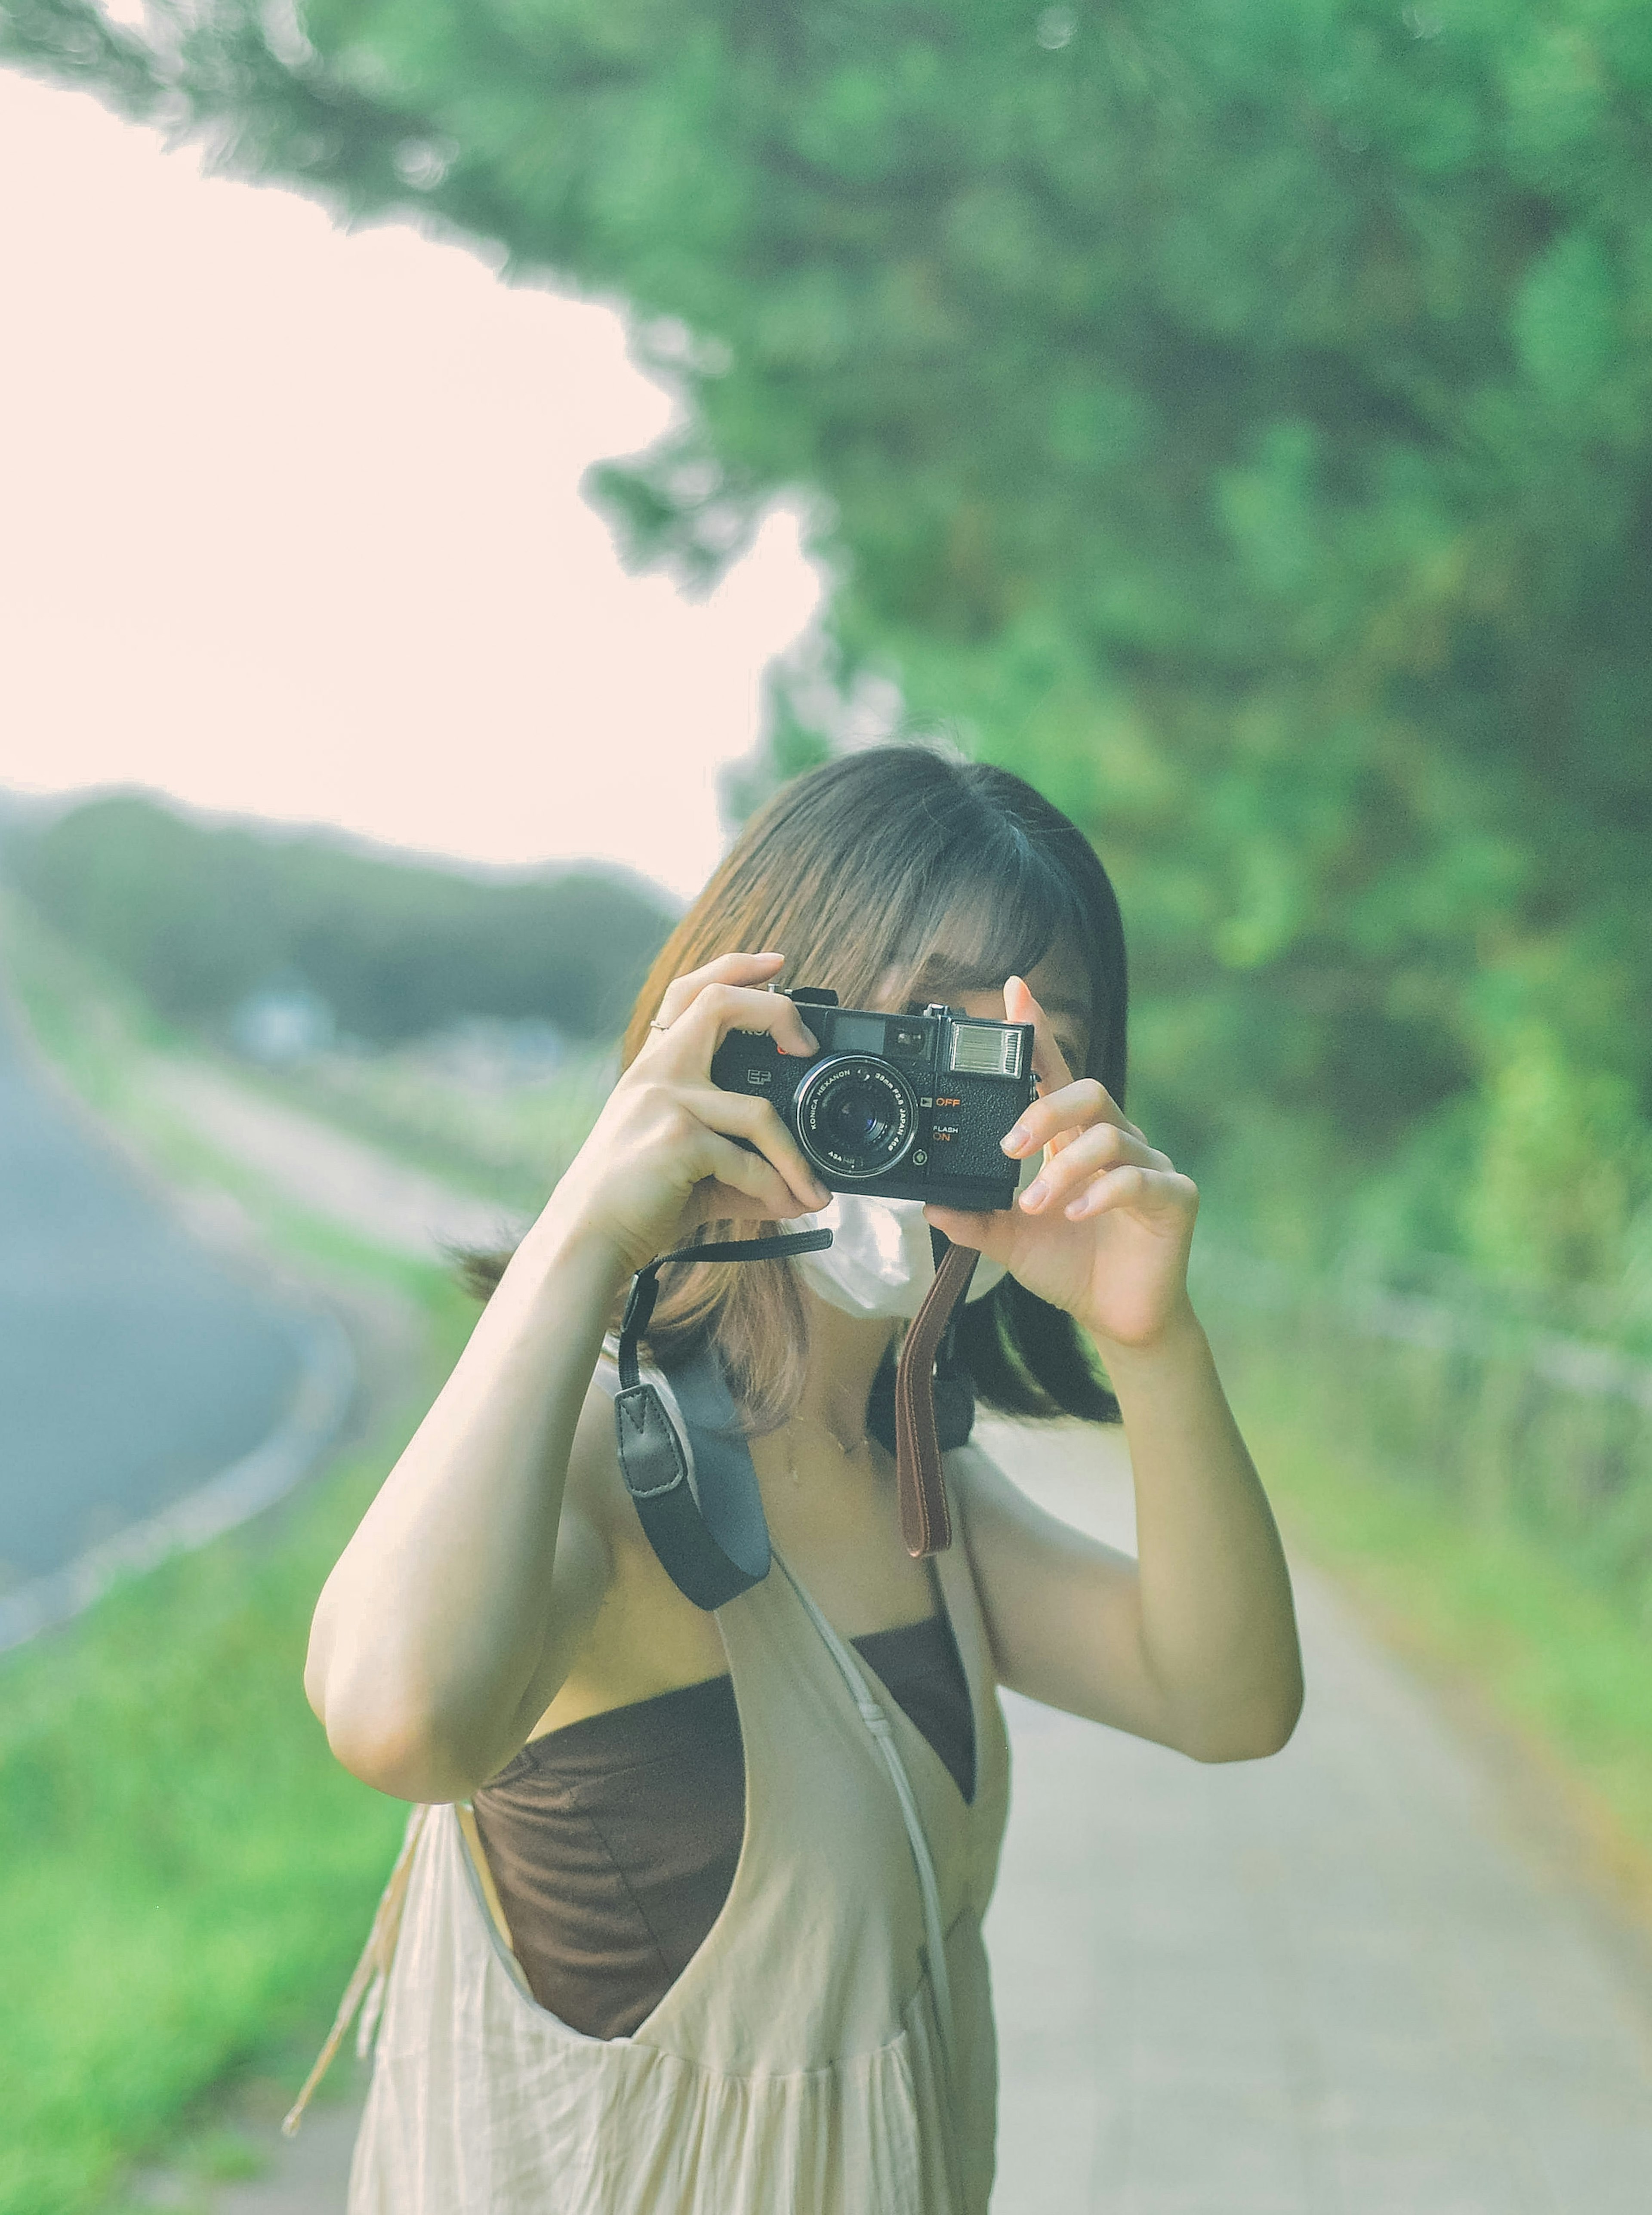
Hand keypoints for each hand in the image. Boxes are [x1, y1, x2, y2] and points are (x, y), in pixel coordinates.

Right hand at [552, 952, 830, 1272]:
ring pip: (759, 1113)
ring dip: (796, 1159)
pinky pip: (748, 1163)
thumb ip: (744, 1166)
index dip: (736, 968)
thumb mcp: (694, 1171)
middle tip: (807, 1045)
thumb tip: (803, 1190)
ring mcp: (665, 1102)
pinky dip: (775, 1190)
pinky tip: (787, 1210)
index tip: (777, 963)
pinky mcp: (676, 1140)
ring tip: (814, 1193)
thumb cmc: (635, 1201)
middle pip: (719, 1002)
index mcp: (657, 1067)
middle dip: (776, 1010)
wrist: (587, 1239)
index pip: (692, 992)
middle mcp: (657, 1073)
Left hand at [925, 976, 1199, 1351]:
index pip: (1056, 1072)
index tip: (1014, 992)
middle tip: (1009, 1148)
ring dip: (1064, 1168)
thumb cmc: (1072, 1268)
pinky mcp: (1174, 1197)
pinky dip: (1101, 1193)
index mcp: (1075, 1139)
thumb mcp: (1012, 1242)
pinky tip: (1075, 1214)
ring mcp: (1149, 1165)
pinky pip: (1139, 1179)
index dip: (1039, 1032)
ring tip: (1036, 1205)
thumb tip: (929, 1204)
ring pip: (1108, 1136)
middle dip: (1045, 1110)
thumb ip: (976, 1220)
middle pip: (1088, 1091)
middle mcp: (1115, 1141)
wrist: (1120, 1320)